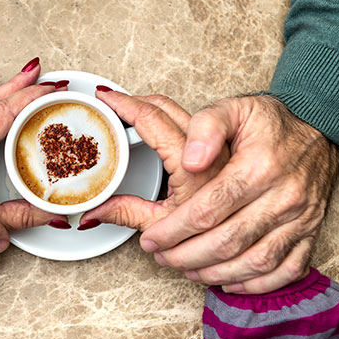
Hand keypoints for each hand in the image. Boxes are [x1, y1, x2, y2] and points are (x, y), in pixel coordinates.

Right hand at [80, 89, 228, 231]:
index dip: (125, 105)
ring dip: (150, 108)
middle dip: (134, 100)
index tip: (106, 98)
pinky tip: (153, 127)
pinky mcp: (220, 152)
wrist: (244, 240)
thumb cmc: (211, 234)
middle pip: (165, 107)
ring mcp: (215, 148)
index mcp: (190, 165)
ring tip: (127, 112)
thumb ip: (125, 213)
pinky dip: (166, 119)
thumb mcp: (161, 226)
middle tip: (111, 102)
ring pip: (179, 112)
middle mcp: (207, 150)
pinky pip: (190, 123)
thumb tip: (94, 211)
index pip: (151, 120)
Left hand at [141, 95, 338, 293]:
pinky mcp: (310, 232)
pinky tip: (227, 281)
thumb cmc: (269, 123)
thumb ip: (205, 128)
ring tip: (185, 269)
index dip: (174, 230)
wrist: (319, 129)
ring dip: (214, 272)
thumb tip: (190, 161)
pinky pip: (285, 270)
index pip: (208, 209)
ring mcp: (300, 218)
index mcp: (259, 167)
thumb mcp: (233, 109)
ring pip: (253, 261)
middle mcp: (283, 197)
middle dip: (186, 255)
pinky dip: (255, 283)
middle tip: (160, 256)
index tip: (150, 238)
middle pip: (227, 241)